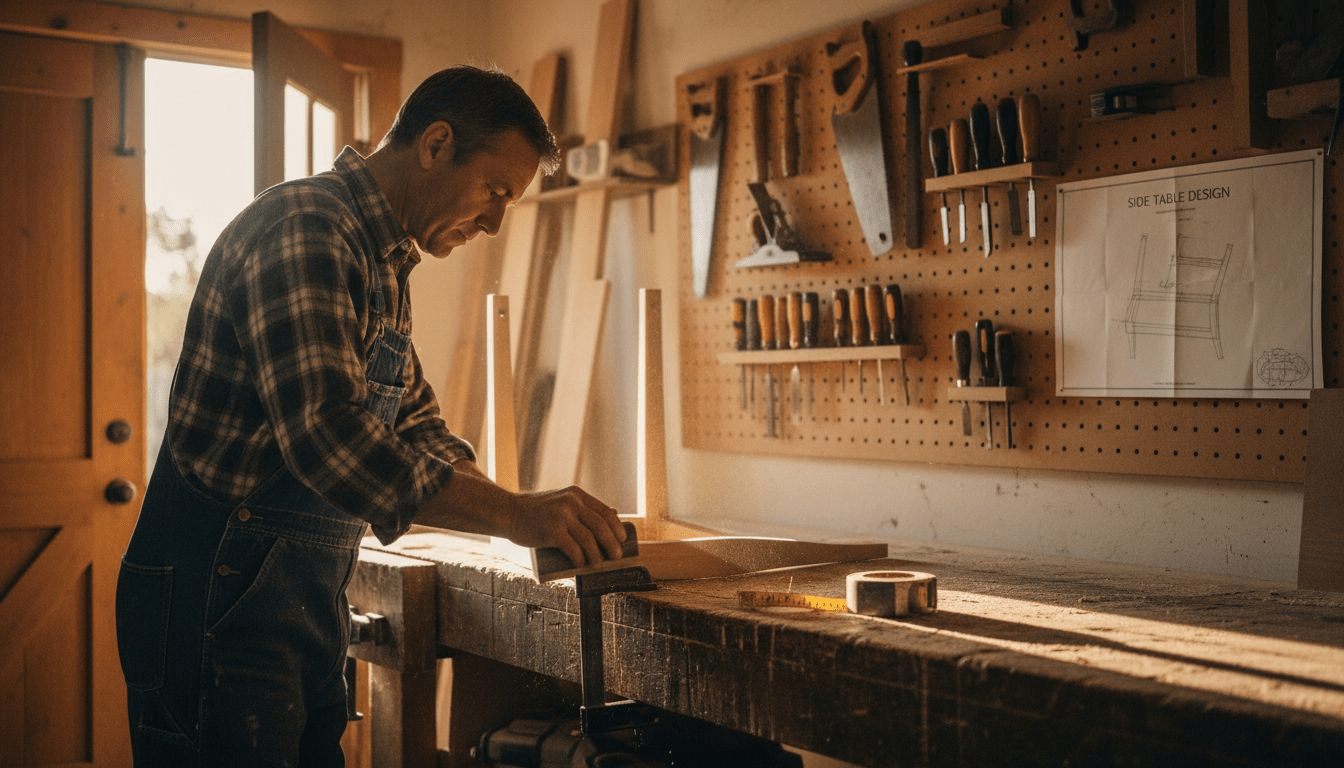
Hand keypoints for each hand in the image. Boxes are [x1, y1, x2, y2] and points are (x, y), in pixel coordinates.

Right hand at [418, 462, 627, 569]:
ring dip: (598, 556)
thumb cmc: (536, 511)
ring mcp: (561, 516)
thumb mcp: (561, 501)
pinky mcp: (551, 530)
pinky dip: (581, 560)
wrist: (508, 512)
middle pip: (601, 526)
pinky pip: (573, 549)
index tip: (622, 540)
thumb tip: (614, 513)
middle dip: (612, 544)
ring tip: (599, 565)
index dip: (617, 528)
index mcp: (577, 495)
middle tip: (616, 557)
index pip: (605, 511)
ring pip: (589, 539)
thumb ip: (581, 506)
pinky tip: (582, 566)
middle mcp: (571, 502)